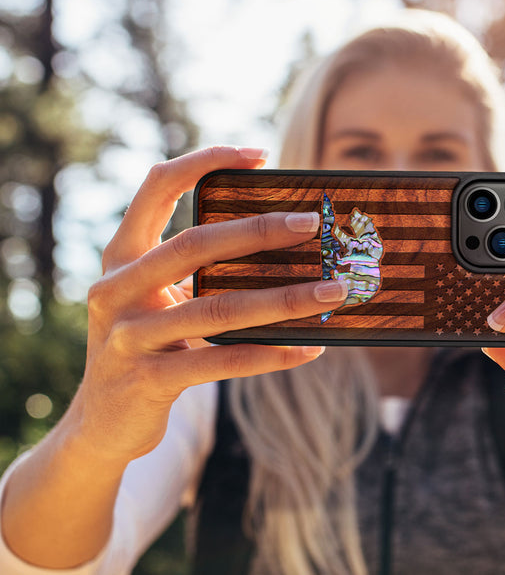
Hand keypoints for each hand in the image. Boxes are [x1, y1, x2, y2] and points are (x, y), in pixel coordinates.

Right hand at [73, 146, 346, 464]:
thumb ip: (196, 271)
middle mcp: (117, 289)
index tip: (259, 154)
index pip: (157, 187)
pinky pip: (222, 362)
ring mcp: (128, 336)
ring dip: (285, 298)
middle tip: (311, 224)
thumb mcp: (157, 299)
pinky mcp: (148, 380)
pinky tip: (309, 348)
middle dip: (259, 230)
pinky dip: (271, 354)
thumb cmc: (146, 344)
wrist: (101, 422)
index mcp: (122, 256)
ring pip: (218, 308)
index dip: (205, 161)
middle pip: (194, 244)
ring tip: (332, 291)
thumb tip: (281, 243)